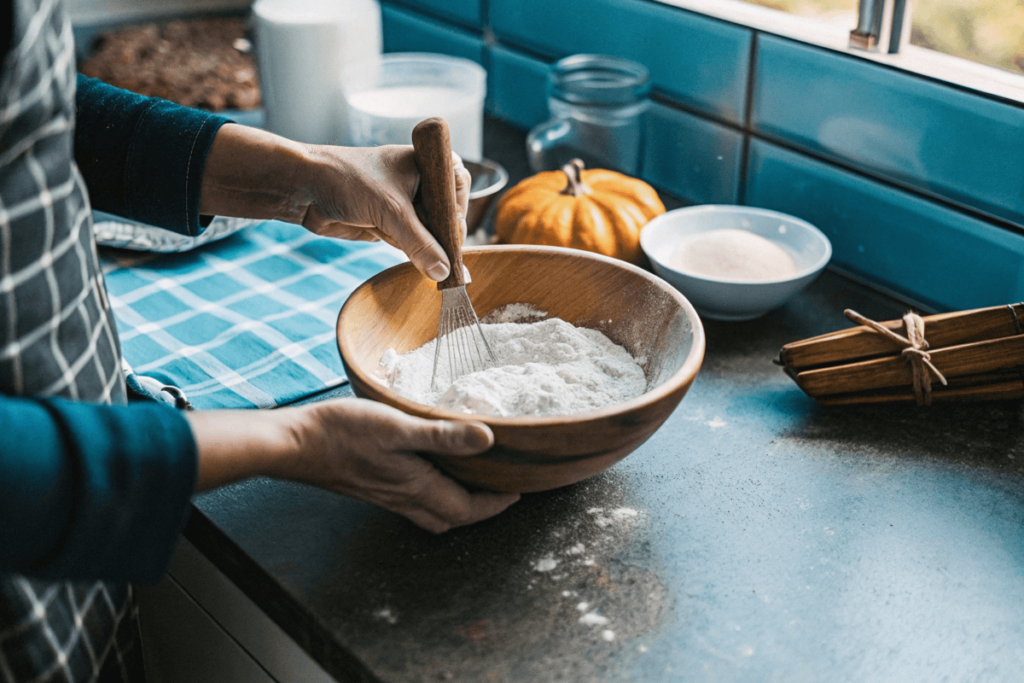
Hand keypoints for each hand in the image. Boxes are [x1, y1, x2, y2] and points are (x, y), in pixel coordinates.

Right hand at [187, 398, 519, 532]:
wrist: (293, 444)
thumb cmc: (342, 433)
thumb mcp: (397, 427)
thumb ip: (442, 435)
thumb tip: (488, 440)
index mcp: (416, 486)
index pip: (467, 509)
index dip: (496, 504)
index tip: (518, 491)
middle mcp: (402, 497)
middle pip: (450, 518)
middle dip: (479, 510)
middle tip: (500, 491)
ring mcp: (383, 495)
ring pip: (429, 513)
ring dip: (454, 505)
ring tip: (470, 483)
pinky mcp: (369, 486)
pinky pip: (409, 502)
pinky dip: (429, 494)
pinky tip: (426, 471)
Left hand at [199, 125, 470, 281]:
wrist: (305, 188)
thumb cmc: (348, 181)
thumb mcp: (391, 212)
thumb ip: (420, 243)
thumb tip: (444, 271)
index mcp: (426, 163)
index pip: (457, 189)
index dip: (458, 215)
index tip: (455, 240)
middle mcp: (419, 181)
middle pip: (445, 214)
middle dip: (446, 239)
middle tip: (453, 267)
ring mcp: (404, 204)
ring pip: (429, 231)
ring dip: (433, 252)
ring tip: (446, 275)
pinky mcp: (390, 223)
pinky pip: (412, 242)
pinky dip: (418, 256)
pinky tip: (429, 271)